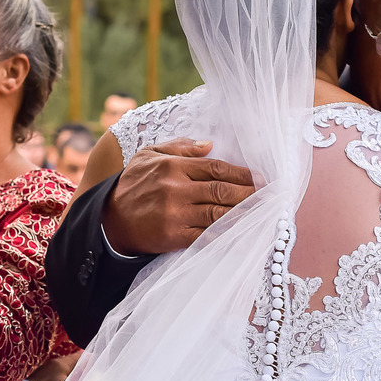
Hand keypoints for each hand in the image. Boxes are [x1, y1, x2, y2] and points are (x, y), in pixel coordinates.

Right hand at [103, 138, 255, 254]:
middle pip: (222, 190)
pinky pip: (207, 235)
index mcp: (172, 166)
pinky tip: (241, 231)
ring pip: (219, 213)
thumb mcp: (148, 155)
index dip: (242, 173)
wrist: (108, 221)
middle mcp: (175, 189)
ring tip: (264, 212)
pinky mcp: (174, 236)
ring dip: (244, 213)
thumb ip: (179, 147)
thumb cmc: (131, 186)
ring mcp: (175, 214)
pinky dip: (226, 234)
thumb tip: (209, 145)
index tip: (261, 177)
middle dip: (251, 193)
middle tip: (272, 195)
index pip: (216, 167)